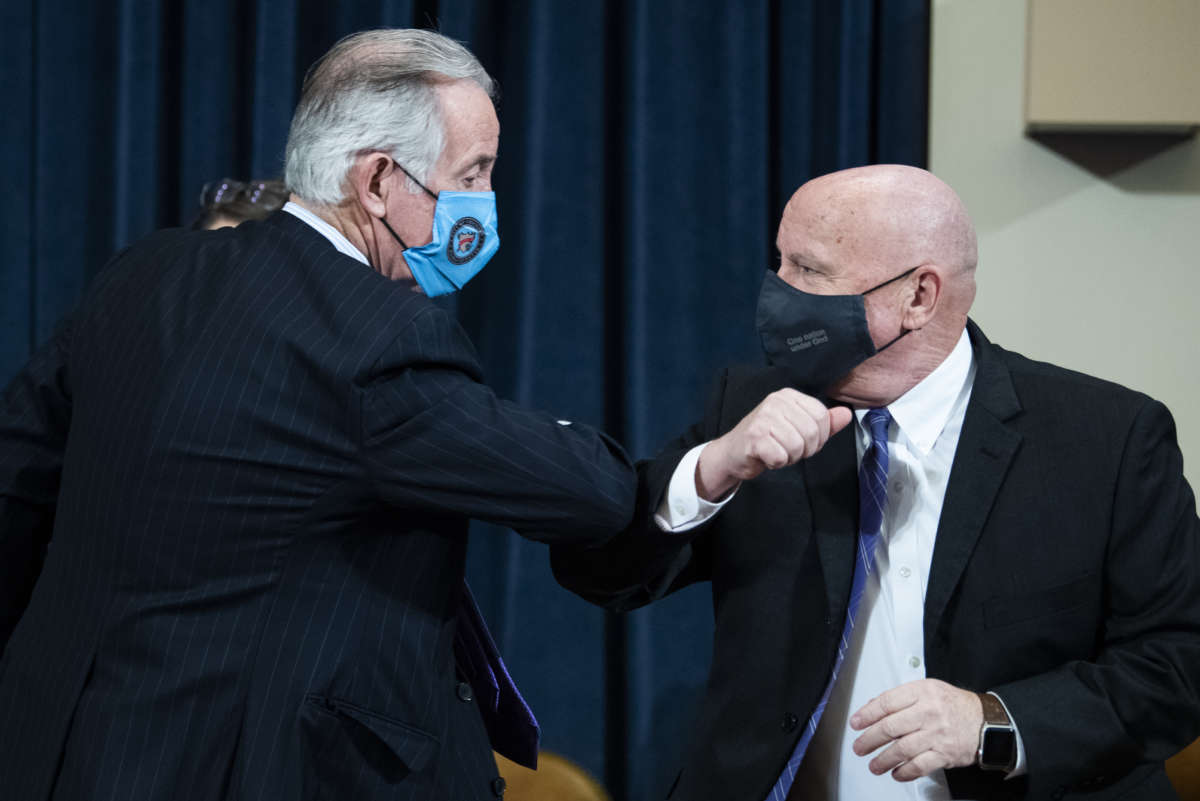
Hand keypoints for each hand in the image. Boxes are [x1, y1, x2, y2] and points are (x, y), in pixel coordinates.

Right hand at [695, 389, 852, 500]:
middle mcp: (775, 402)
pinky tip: (767, 457)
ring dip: (790, 457)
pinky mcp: (754, 437)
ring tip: (777, 452)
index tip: (803, 440)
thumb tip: (846, 414)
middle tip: (787, 449)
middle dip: (804, 449)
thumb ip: (824, 422)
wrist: (733, 453)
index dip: (819, 436)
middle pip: (812, 432)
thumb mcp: (798, 427)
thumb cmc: (767, 440)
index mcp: (788, 396)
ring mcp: (763, 418)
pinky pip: (781, 457)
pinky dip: (777, 463)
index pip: (822, 416)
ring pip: (798, 446)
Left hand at [849, 679, 982, 780]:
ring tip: (874, 765)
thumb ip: (900, 698)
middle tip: (859, 747)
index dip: (867, 714)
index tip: (856, 723)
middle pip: (890, 727)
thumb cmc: (953, 705)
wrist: (986, 721)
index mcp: (922, 692)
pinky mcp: (945, 754)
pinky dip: (904, 772)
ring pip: (902, 749)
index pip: (887, 702)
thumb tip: (872, 706)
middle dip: (870, 740)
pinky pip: (919, 765)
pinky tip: (896, 773)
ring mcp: (937, 734)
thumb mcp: (927, 690)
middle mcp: (928, 712)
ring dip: (883, 760)